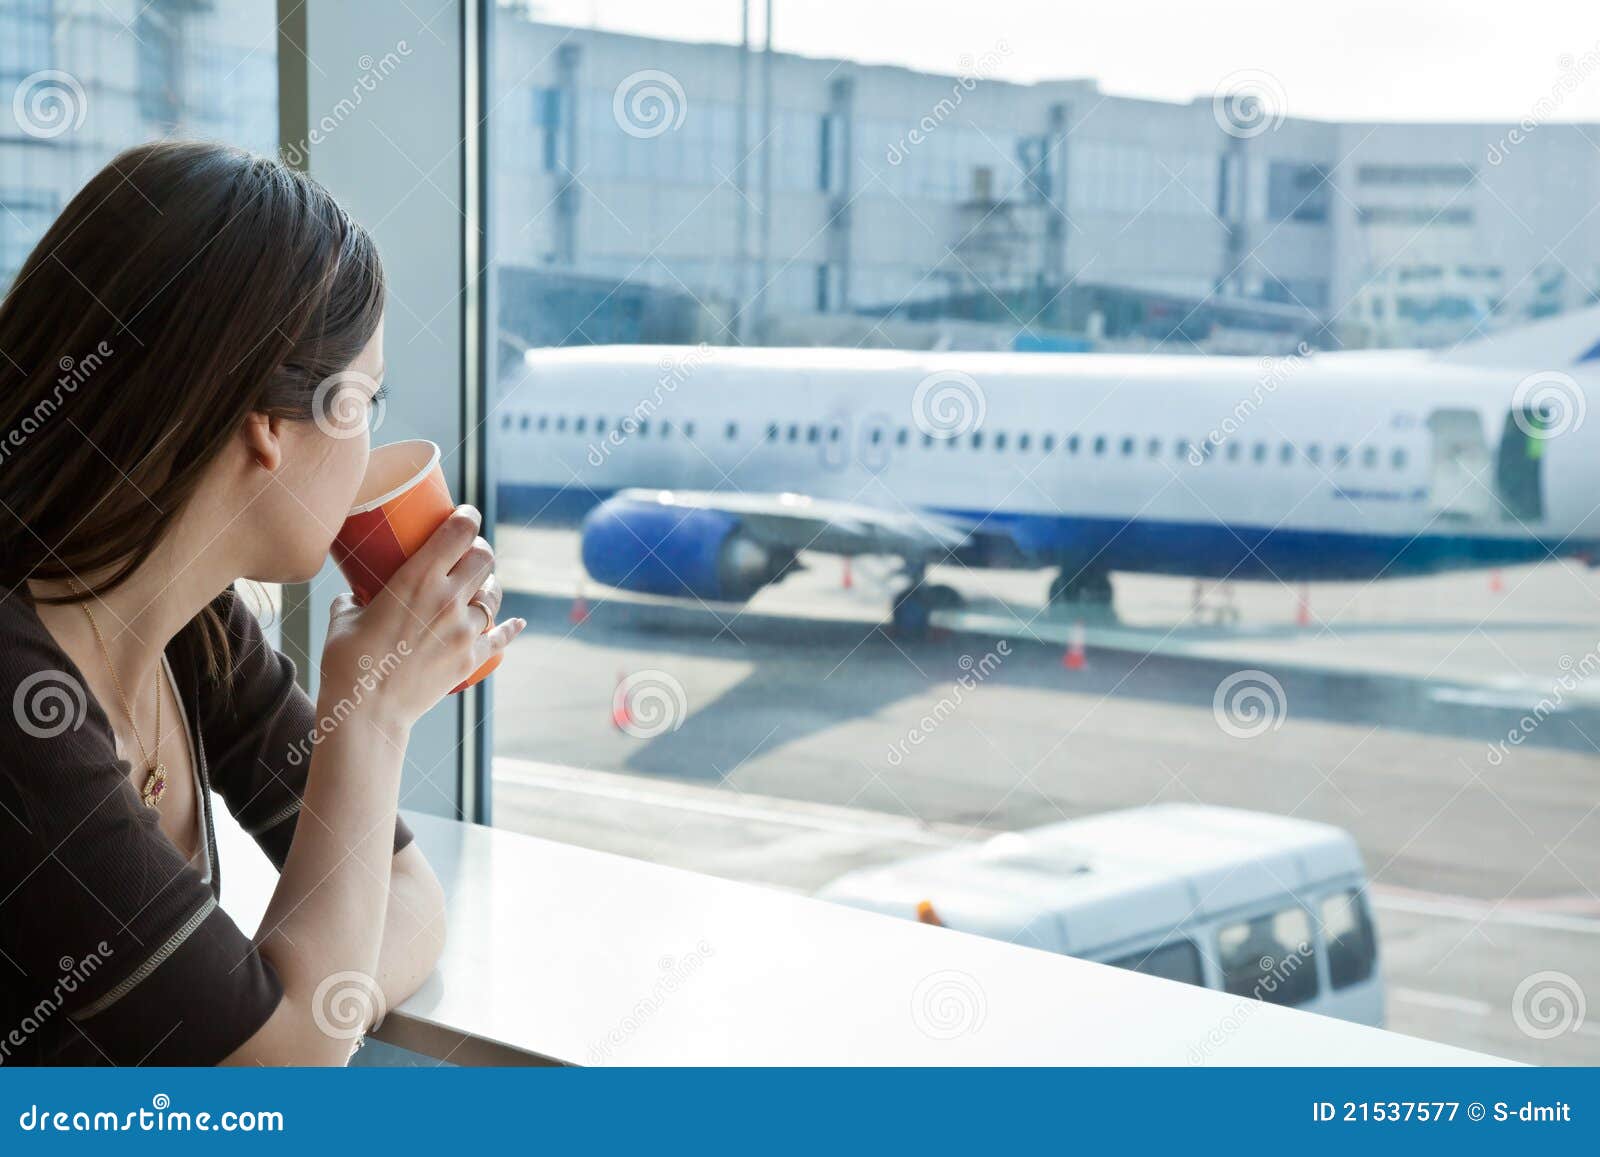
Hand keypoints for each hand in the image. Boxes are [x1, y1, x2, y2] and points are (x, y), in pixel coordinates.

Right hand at [321, 504, 524, 730]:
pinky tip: (517, 622)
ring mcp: (463, 630)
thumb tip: (357, 594)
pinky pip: (500, 637)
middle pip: (483, 559)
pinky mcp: (470, 658)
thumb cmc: (347, 662)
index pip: (459, 532)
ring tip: (481, 586)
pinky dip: (509, 628)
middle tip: (470, 552)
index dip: (468, 517)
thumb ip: (355, 597)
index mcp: (417, 579)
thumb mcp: (344, 616)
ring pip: (493, 596)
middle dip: (479, 550)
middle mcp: (447, 599)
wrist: (367, 712)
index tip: (466, 514)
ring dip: (489, 586)